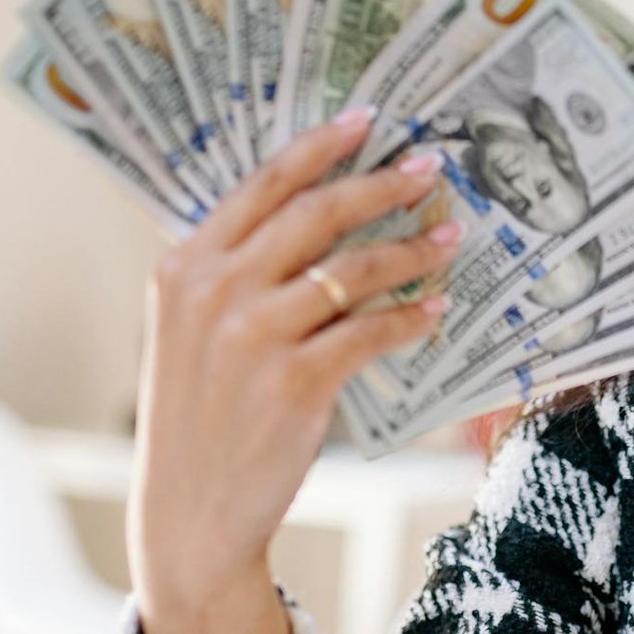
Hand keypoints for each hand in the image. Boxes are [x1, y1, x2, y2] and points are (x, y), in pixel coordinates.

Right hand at [130, 107, 457, 623]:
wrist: (190, 512)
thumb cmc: (200, 422)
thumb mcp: (189, 336)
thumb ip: (232, 279)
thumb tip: (312, 226)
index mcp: (183, 268)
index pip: (262, 187)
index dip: (320, 148)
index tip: (367, 120)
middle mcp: (214, 291)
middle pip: (315, 213)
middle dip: (380, 184)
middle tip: (429, 168)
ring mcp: (254, 335)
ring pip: (353, 269)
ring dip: (411, 249)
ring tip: (450, 237)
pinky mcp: (296, 382)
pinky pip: (372, 332)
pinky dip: (411, 317)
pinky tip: (436, 310)